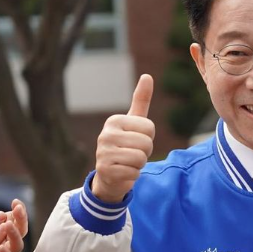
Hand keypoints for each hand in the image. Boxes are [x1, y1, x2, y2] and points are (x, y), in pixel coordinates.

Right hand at [92, 74, 154, 202]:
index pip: (149, 128)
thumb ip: (141, 100)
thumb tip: (147, 76)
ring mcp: (103, 153)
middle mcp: (105, 134)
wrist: (110, 175)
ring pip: (141, 158)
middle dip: (145, 152)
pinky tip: (123, 173)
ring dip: (139, 164)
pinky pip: (134, 173)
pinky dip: (133, 175)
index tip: (136, 140)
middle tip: (133, 153)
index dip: (149, 137)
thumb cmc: (126, 145)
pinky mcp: (104, 171)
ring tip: (128, 163)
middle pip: (146, 143)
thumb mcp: (134, 122)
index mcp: (114, 121)